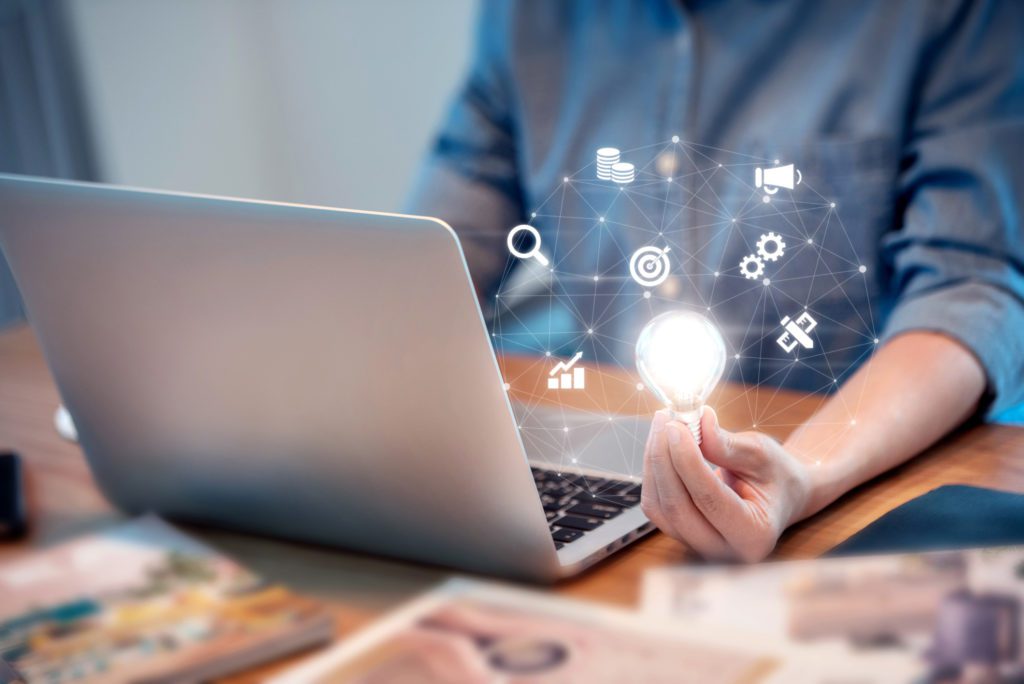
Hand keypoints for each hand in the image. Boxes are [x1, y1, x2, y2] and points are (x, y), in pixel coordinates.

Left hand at [641, 408, 813, 561]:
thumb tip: (694, 423)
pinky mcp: (681, 534)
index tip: (676, 426)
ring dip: (654, 462)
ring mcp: (699, 546)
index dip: (687, 460)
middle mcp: (724, 550)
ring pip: (659, 507)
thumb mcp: (762, 454)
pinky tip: (661, 445)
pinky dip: (653, 472)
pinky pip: (655, 505)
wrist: (781, 495)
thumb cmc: (776, 475)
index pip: (709, 499)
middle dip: (664, 459)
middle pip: (677, 507)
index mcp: (754, 535)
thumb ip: (726, 444)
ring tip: (663, 426)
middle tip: (666, 420)